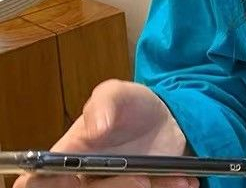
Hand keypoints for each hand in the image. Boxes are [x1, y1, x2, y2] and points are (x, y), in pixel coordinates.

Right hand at [13, 80, 197, 187]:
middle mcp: (83, 181)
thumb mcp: (118, 93)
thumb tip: (94, 129)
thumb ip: (104, 103)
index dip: (44, 184)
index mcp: (67, 158)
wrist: (171, 117)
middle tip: (140, 180)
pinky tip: (184, 182)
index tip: (69, 177)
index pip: (36, 182)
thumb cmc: (133, 105)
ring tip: (175, 178)